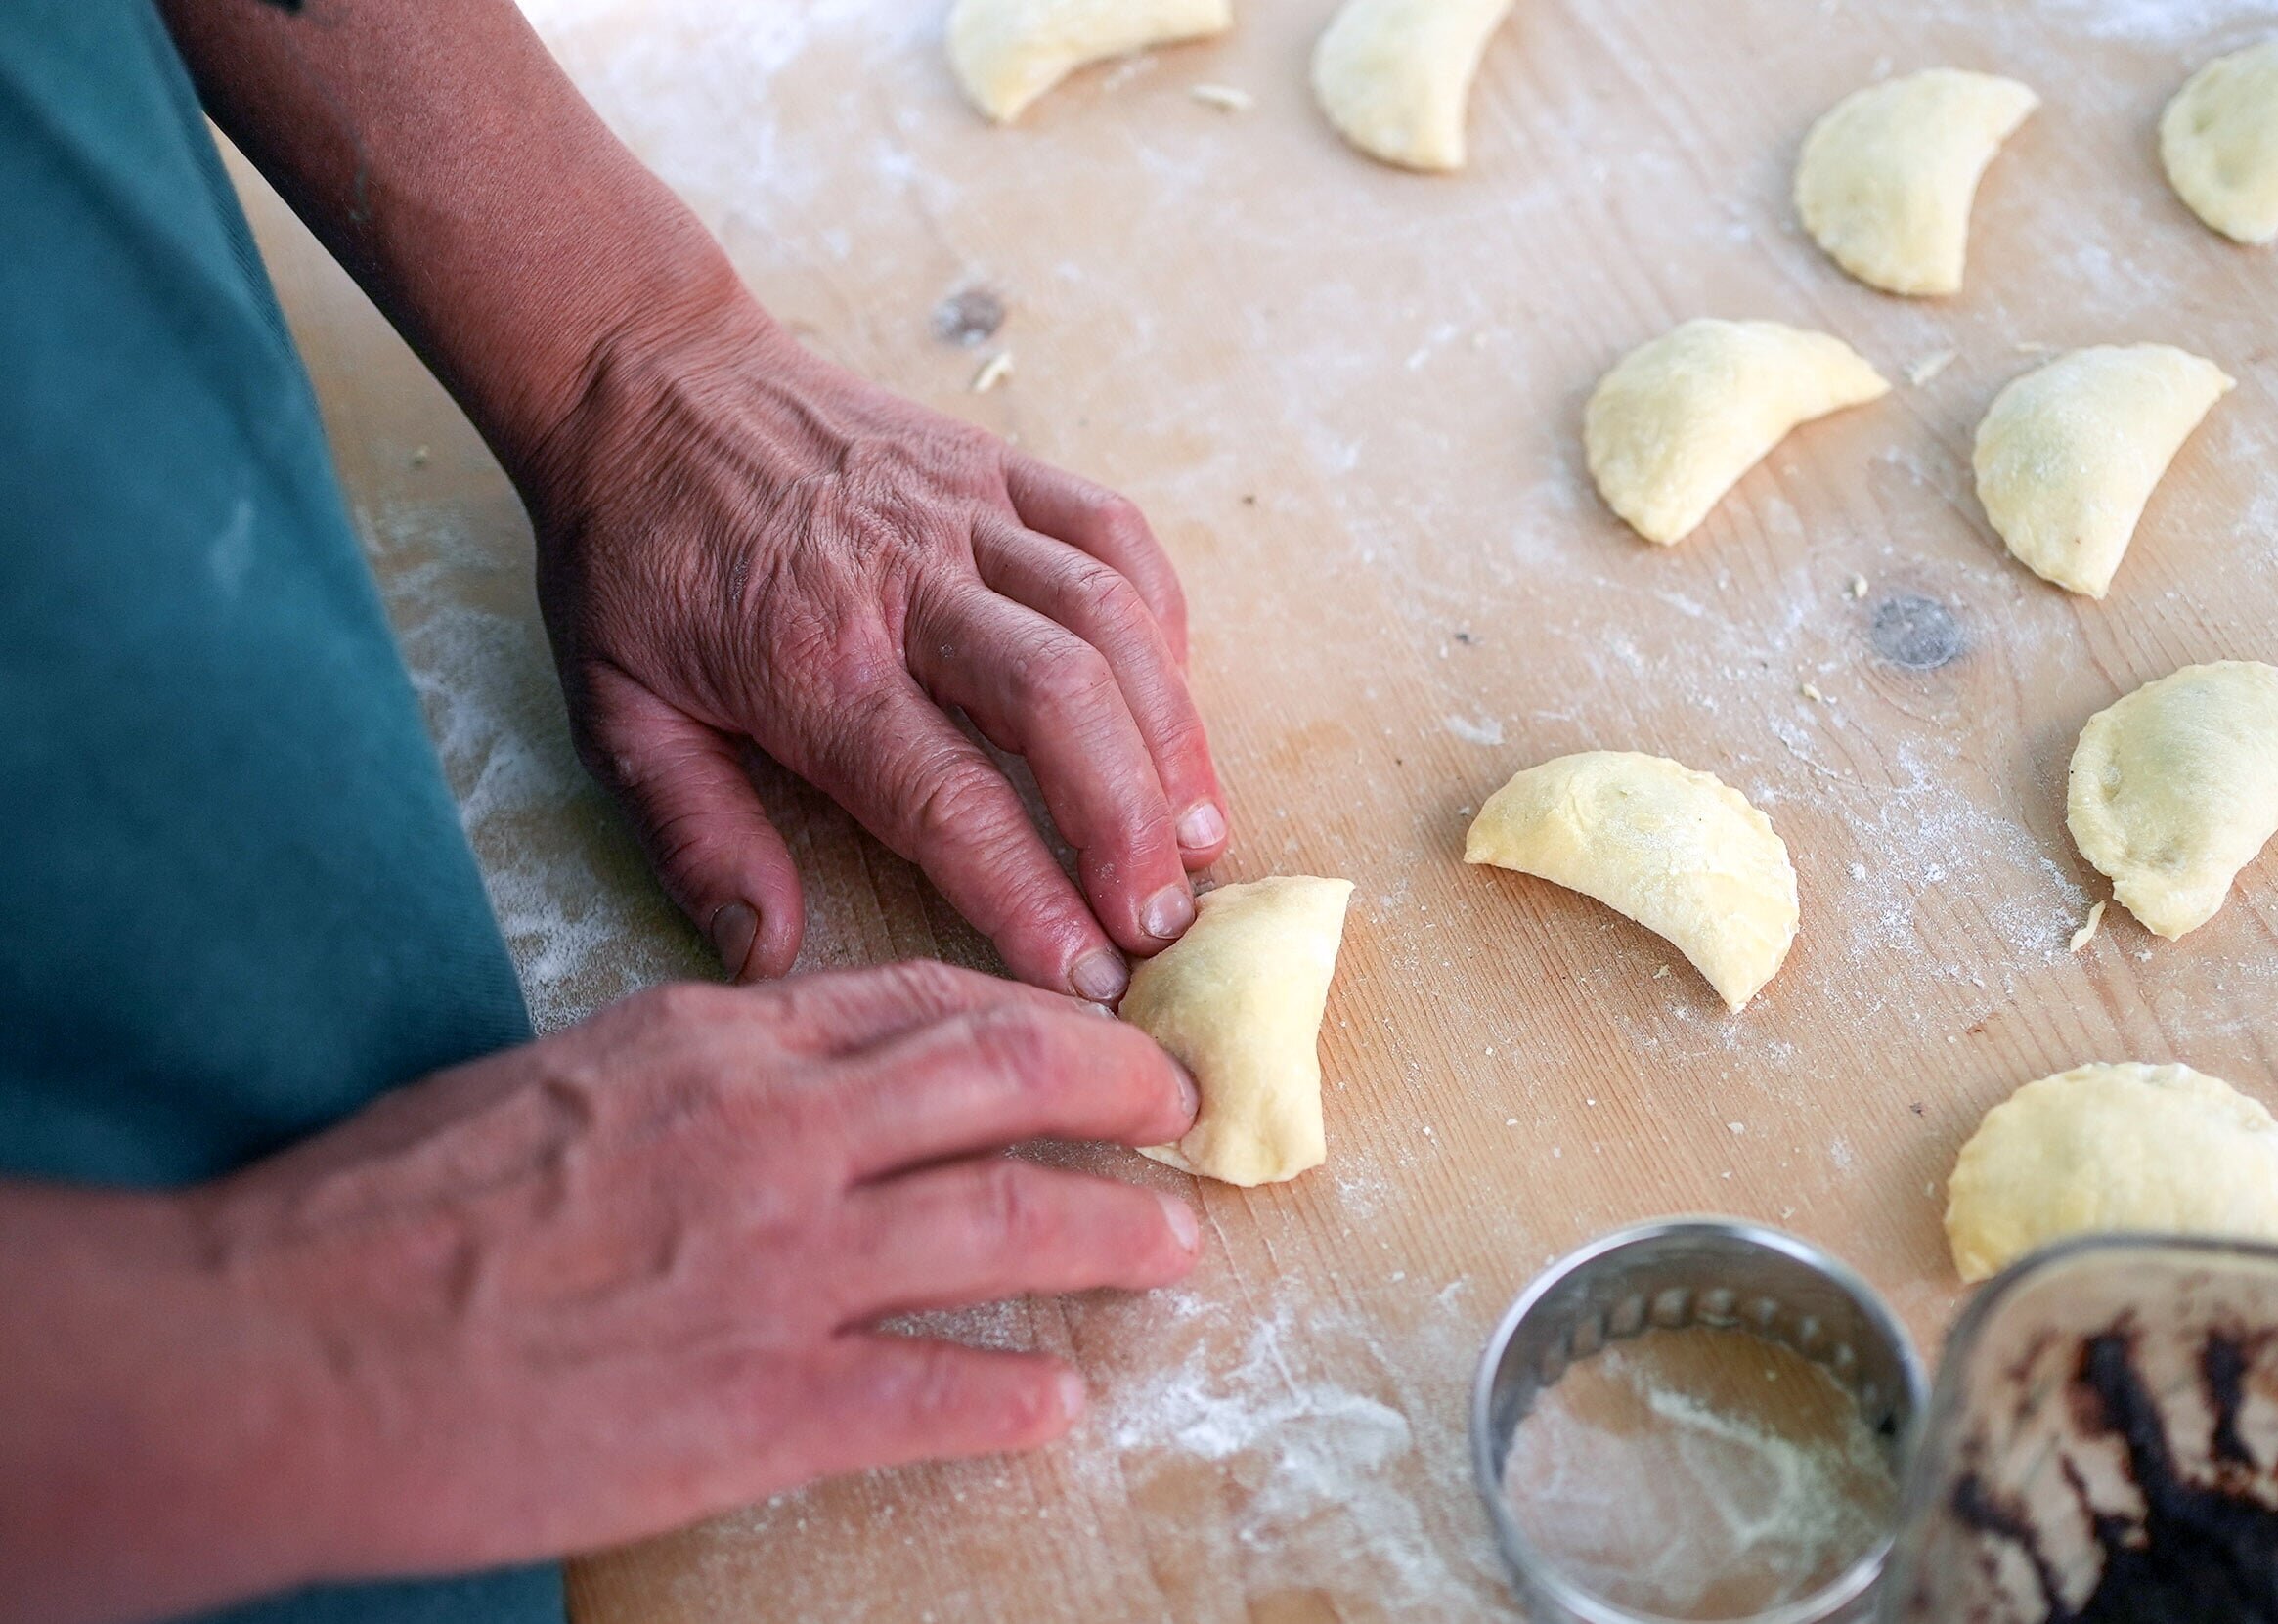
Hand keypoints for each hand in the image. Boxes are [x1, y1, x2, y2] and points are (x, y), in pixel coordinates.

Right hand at [0, 962, 1199, 1623]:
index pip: (923, 1001)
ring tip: (1173, 1250)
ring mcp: (779, 1270)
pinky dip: (1014, 1398)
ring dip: (1113, 1237)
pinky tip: (1058, 1406)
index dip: (1034, 1016)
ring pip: (1009, 1227)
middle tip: (1181, 1114)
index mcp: (714, 1043)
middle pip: (1006, 1081)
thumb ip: (685, 1074)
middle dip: (1121, 1092)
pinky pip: (934, 1396)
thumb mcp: (552, 1080)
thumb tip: (770, 1082)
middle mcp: (774, 1134)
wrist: (278, 1347)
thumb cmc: (377, 1211)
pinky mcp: (759, 1407)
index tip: (1090, 1032)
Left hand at [523, 297, 1229, 997]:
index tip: (1085, 977)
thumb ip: (694, 837)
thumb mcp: (614, 712)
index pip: (945, 796)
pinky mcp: (998, 466)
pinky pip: (1114, 535)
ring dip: (1171, 735)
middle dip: (1130, 822)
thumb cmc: (634, 559)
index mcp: (808, 661)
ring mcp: (963, 511)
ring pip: (1106, 618)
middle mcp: (903, 581)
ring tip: (1201, 837)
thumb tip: (766, 954)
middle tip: (1164, 924)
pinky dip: (1163, 624)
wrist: (644, 378)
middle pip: (1058, 701)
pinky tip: (1172, 707)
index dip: (1029, 893)